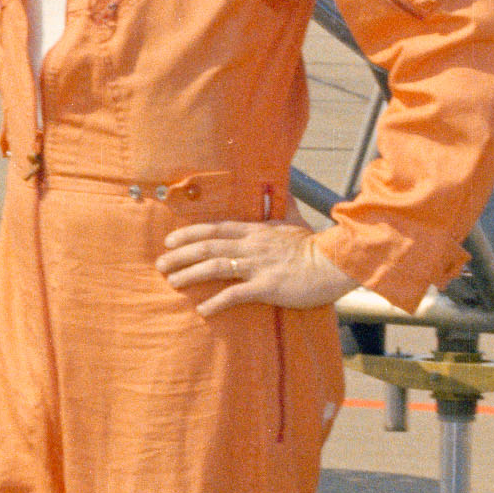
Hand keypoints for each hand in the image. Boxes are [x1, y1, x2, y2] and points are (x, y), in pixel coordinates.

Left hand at [155, 217, 358, 321]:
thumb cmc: (314, 246)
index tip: (170, 241)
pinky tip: (201, 309)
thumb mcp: (294, 220)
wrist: (334, 263)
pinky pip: (236, 294)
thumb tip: (282, 183)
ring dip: (190, 274)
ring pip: (216, 266)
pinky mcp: (267, 286)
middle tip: (160, 263)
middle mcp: (252, 245)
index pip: (215, 228)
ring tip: (172, 281)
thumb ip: (282, 204)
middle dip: (180, 255)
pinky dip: (216, 301)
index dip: (189, 234)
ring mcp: (258, 266)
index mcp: (255, 231)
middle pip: (208, 246)